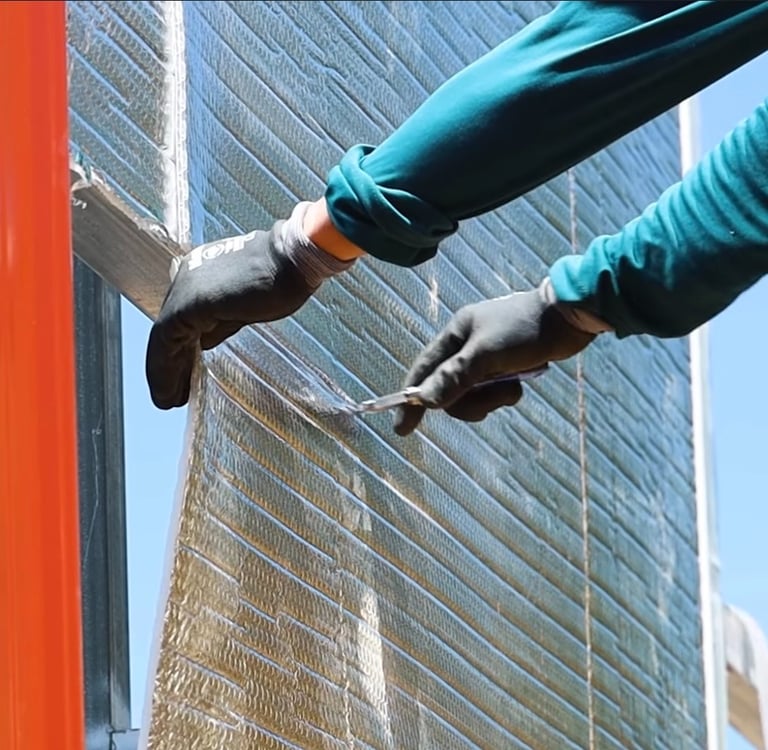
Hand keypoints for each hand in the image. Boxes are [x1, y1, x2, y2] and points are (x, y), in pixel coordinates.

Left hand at [146, 222, 314, 408]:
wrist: (293, 260)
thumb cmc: (283, 277)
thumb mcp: (246, 305)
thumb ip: (222, 322)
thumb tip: (205, 341)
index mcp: (200, 275)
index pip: (182, 319)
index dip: (180, 352)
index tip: (183, 377)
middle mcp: (187, 279)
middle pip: (170, 330)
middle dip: (170, 365)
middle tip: (173, 394)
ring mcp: (186, 289)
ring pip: (164, 338)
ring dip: (165, 373)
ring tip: (168, 401)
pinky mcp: (191, 302)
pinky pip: (167, 342)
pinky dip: (165, 370)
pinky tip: (170, 392)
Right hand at [393, 281, 595, 434]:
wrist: (570, 318)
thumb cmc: (525, 330)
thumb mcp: (487, 354)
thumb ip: (455, 377)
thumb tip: (424, 401)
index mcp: (455, 333)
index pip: (423, 369)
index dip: (411, 397)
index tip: (401, 428)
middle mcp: (465, 346)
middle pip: (448, 390)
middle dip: (468, 401)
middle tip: (489, 404)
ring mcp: (485, 358)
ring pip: (471, 395)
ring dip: (490, 400)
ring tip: (512, 390)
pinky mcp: (504, 368)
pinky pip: (491, 394)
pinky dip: (503, 395)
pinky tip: (520, 386)